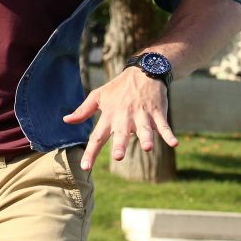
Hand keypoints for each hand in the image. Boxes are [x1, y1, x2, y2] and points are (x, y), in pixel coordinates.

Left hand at [62, 67, 178, 169]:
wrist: (143, 72)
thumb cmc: (118, 89)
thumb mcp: (98, 96)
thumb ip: (83, 111)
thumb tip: (66, 120)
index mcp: (109, 116)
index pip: (97, 136)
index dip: (91, 152)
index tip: (85, 167)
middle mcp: (124, 117)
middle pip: (121, 133)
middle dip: (120, 144)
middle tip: (117, 156)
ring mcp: (141, 114)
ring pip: (144, 129)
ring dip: (146, 137)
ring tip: (147, 148)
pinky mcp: (156, 112)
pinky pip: (163, 125)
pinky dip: (168, 133)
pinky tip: (174, 143)